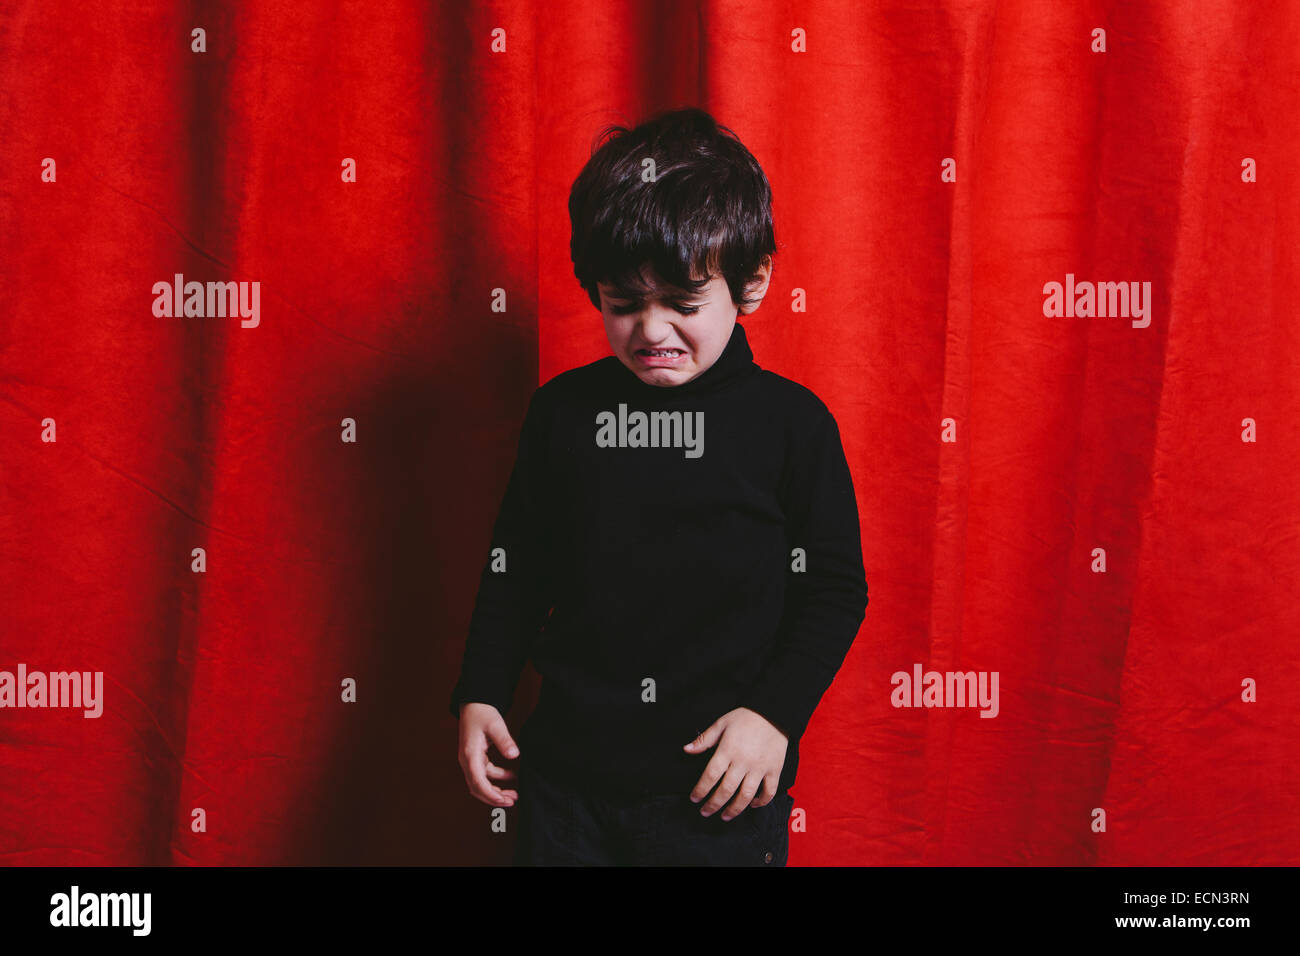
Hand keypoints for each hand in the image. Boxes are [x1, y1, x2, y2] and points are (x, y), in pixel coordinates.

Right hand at [457, 702, 519, 806]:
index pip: (478, 782)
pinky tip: (512, 776)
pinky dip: (498, 778)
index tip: (504, 800)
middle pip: (477, 788)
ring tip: (514, 794)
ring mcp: (471, 760)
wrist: (474, 703)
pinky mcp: (476, 758)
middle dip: (493, 798)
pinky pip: (486, 774)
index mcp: (470, 755)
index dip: (490, 795)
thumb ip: (505, 740)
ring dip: (496, 790)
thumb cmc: (482, 713)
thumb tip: (514, 755)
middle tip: (512, 801)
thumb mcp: (496, 725)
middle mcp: (467, 761)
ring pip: (481, 783)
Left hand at [682, 707, 788, 821]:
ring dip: (734, 809)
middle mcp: (743, 761)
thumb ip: (704, 739)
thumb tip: (686, 750)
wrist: (773, 711)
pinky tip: (752, 805)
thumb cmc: (745, 717)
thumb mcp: (721, 723)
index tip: (694, 799)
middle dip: (713, 804)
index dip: (700, 790)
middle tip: (705, 812)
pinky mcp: (774, 769)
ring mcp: (760, 767)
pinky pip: (769, 791)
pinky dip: (761, 802)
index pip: (710, 776)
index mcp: (728, 750)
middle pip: (726, 790)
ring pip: (746, 795)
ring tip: (725, 816)